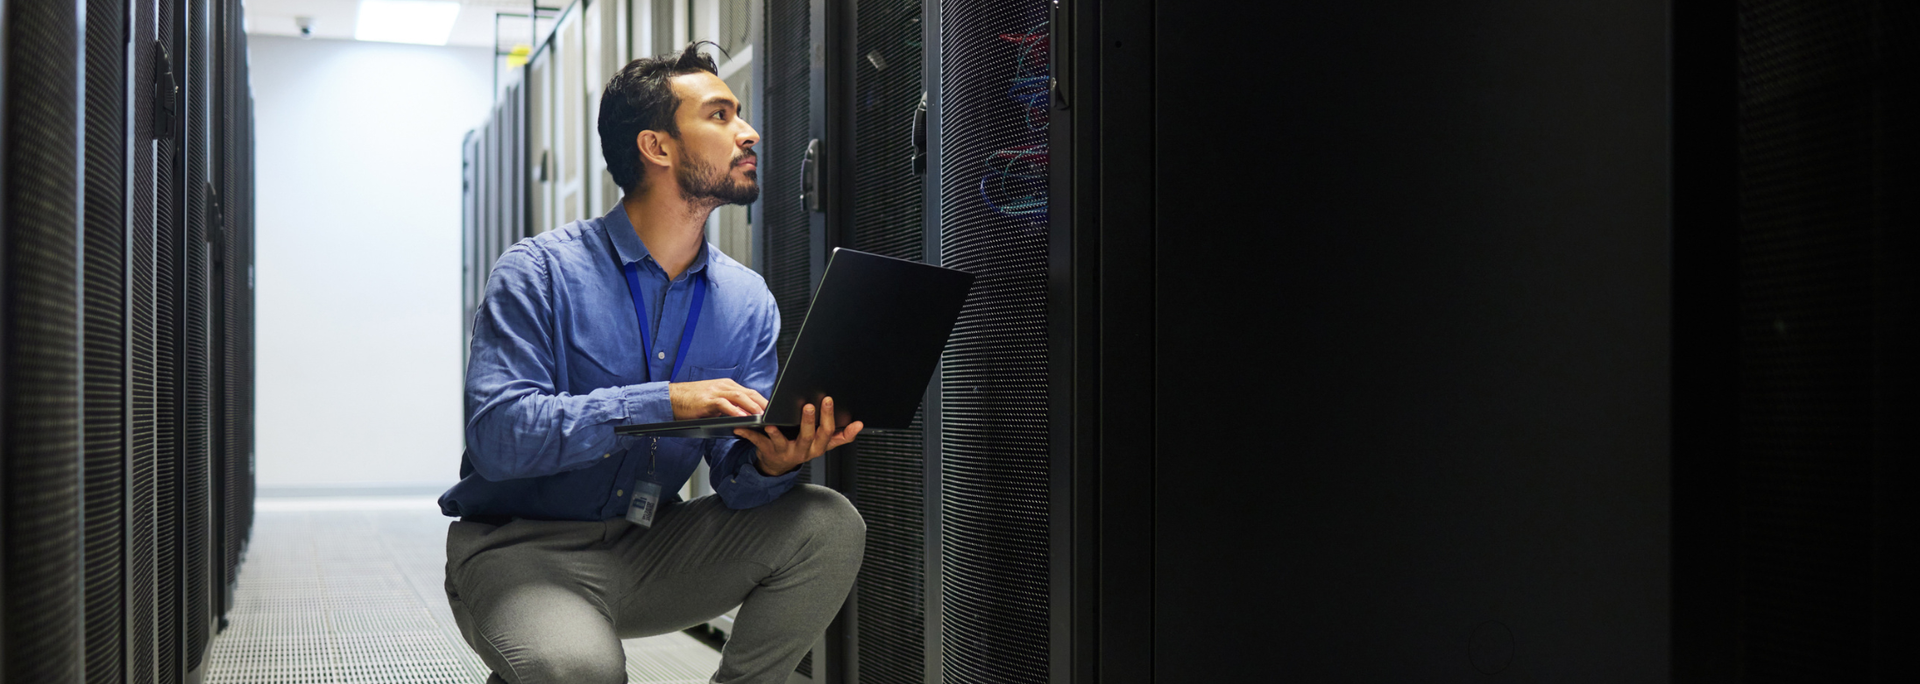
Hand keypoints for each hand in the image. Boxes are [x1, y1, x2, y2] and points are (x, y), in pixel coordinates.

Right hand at [669, 379, 768, 419]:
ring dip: (752, 406)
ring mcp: (716, 391)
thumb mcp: (715, 403)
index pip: (750, 392)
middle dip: (763, 403)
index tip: (773, 410)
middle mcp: (724, 386)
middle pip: (749, 393)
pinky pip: (724, 404)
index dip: (763, 401)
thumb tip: (744, 416)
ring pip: (739, 396)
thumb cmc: (693, 402)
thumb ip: (729, 407)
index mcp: (727, 386)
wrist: (672, 399)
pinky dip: (734, 411)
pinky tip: (741, 417)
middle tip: (774, 413)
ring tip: (762, 415)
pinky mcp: (707, 400)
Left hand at [733, 397, 862, 476]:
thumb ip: (842, 435)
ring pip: (783, 442)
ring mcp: (785, 452)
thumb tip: (859, 424)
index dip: (832, 420)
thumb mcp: (823, 443)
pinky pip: (758, 443)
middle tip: (808, 406)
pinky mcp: (768, 452)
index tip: (832, 403)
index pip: (829, 433)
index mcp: (818, 446)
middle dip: (809, 422)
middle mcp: (803, 451)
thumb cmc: (802, 447)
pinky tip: (742, 427)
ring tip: (773, 423)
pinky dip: (749, 434)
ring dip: (777, 433)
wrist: (778, 465)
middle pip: (809, 437)